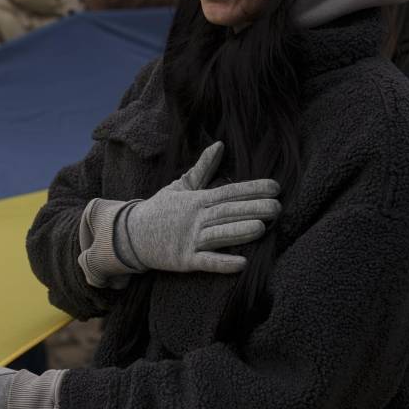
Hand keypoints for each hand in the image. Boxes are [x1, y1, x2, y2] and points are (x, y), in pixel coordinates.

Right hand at [122, 141, 280, 273]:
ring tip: (262, 228)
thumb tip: (219, 145)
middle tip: (278, 207)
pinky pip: (206, 262)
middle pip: (227, 212)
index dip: (252, 189)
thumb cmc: (160, 209)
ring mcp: (189, 240)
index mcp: (197, 200)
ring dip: (240, 232)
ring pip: (218, 235)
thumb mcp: (180, 186)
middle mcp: (195, 218)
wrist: (131, 234)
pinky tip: (242, 263)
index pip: (229, 192)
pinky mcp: (184, 260)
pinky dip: (223, 263)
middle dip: (253, 209)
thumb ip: (203, 168)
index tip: (275, 187)